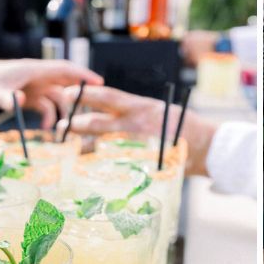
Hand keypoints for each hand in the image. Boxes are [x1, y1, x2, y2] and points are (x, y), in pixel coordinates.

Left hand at [0, 58, 103, 130]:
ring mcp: (36, 86)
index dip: (82, 74)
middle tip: (95, 107)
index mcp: (35, 69)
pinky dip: (49, 117)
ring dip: (61, 113)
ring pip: (58, 98)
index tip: (99, 82)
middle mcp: (39, 76)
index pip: (64, 69)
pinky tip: (45, 129)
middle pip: (66, 83)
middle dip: (80, 94)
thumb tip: (20, 102)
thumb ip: (7, 98)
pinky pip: (47, 106)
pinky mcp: (31, 96)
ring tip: (62, 129)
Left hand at [61, 85, 214, 177]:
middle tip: (59, 127)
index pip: (106, 97)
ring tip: (67, 149)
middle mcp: (135, 125)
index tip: (65, 93)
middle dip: (73, 124)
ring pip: (100, 147)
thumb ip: (133, 111)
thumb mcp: (157, 110)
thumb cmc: (181, 127)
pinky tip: (84, 170)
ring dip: (80, 148)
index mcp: (139, 107)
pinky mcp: (139, 165)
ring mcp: (136, 146)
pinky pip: (112, 167)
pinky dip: (98, 168)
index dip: (83, 95)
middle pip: (96, 123)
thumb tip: (108, 111)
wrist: (205, 147)